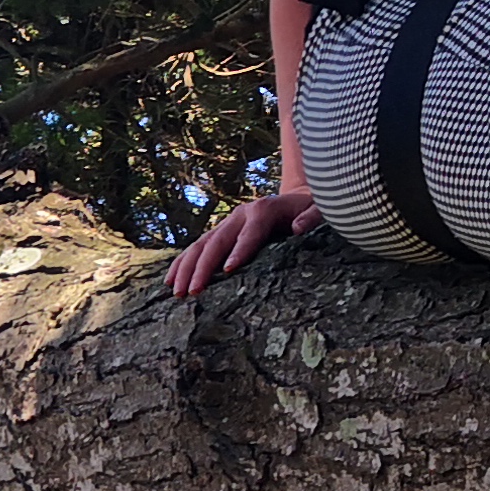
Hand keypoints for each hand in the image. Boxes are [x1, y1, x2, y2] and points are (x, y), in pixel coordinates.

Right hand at [168, 190, 322, 298]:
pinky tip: (170, 281)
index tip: (228, 271)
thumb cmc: (310, 209)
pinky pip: (198, 248)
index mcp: (264, 210)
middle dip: (202, 267)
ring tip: (176, 292)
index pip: (249, 233)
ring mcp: (228, 223)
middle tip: (193, 291)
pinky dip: (183, 263)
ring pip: (201, 245)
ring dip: (186, 268)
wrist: (297, 199)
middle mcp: (240, 215)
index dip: (239, 251)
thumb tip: (298, 228)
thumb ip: (313, 216)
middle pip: (217, 241)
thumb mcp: (320, 209)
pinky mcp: (221, 232)